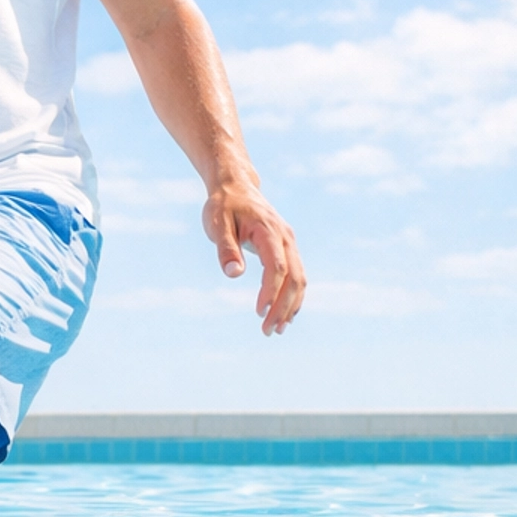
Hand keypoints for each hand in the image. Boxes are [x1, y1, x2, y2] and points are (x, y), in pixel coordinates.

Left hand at [202, 179, 305, 335]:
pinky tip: (285, 315)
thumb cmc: (223, 205)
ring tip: (277, 329)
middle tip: (268, 331)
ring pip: (300, 278)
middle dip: (283, 307)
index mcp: (269, 232)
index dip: (270, 292)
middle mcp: (285, 238)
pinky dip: (293, 296)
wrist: (236, 186)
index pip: (276, 267)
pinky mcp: (287, 248)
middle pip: (294, 277)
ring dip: (291, 305)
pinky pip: (297, 274)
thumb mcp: (217, 224)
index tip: (258, 312)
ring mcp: (289, 242)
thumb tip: (234, 274)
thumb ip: (226, 249)